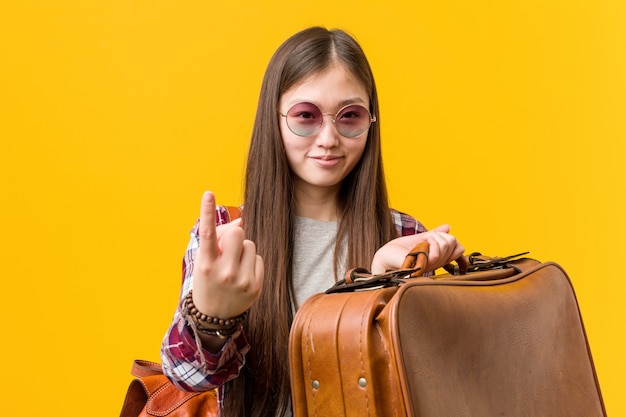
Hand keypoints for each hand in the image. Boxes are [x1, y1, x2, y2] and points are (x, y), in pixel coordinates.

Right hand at [191, 191, 263, 318]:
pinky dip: (251, 263)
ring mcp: (241, 281)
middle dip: (234, 236)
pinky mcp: (255, 286)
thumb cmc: (208, 281)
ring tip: (233, 266)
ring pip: (250, 244)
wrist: (213, 316)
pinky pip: (258, 259)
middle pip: (238, 234)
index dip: (207, 212)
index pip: (207, 234)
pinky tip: (242, 276)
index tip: (208, 194)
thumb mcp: (205, 262)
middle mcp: (223, 272)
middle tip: (227, 250)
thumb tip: (242, 221)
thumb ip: (219, 240)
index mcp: (205, 264)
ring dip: (243, 250)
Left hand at [371, 225, 463, 274]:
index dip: (450, 239)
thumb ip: (435, 234)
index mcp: (439, 258)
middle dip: (438, 235)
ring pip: (447, 244)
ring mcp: (432, 266)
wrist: (384, 257)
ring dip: (432, 238)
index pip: (460, 248)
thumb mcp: (420, 238)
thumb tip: (448, 227)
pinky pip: (437, 254)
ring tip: (420, 244)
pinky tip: (420, 246)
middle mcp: (438, 263)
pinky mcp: (425, 268)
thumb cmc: (399, 250)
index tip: (433, 238)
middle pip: (453, 241)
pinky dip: (429, 243)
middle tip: (424, 241)